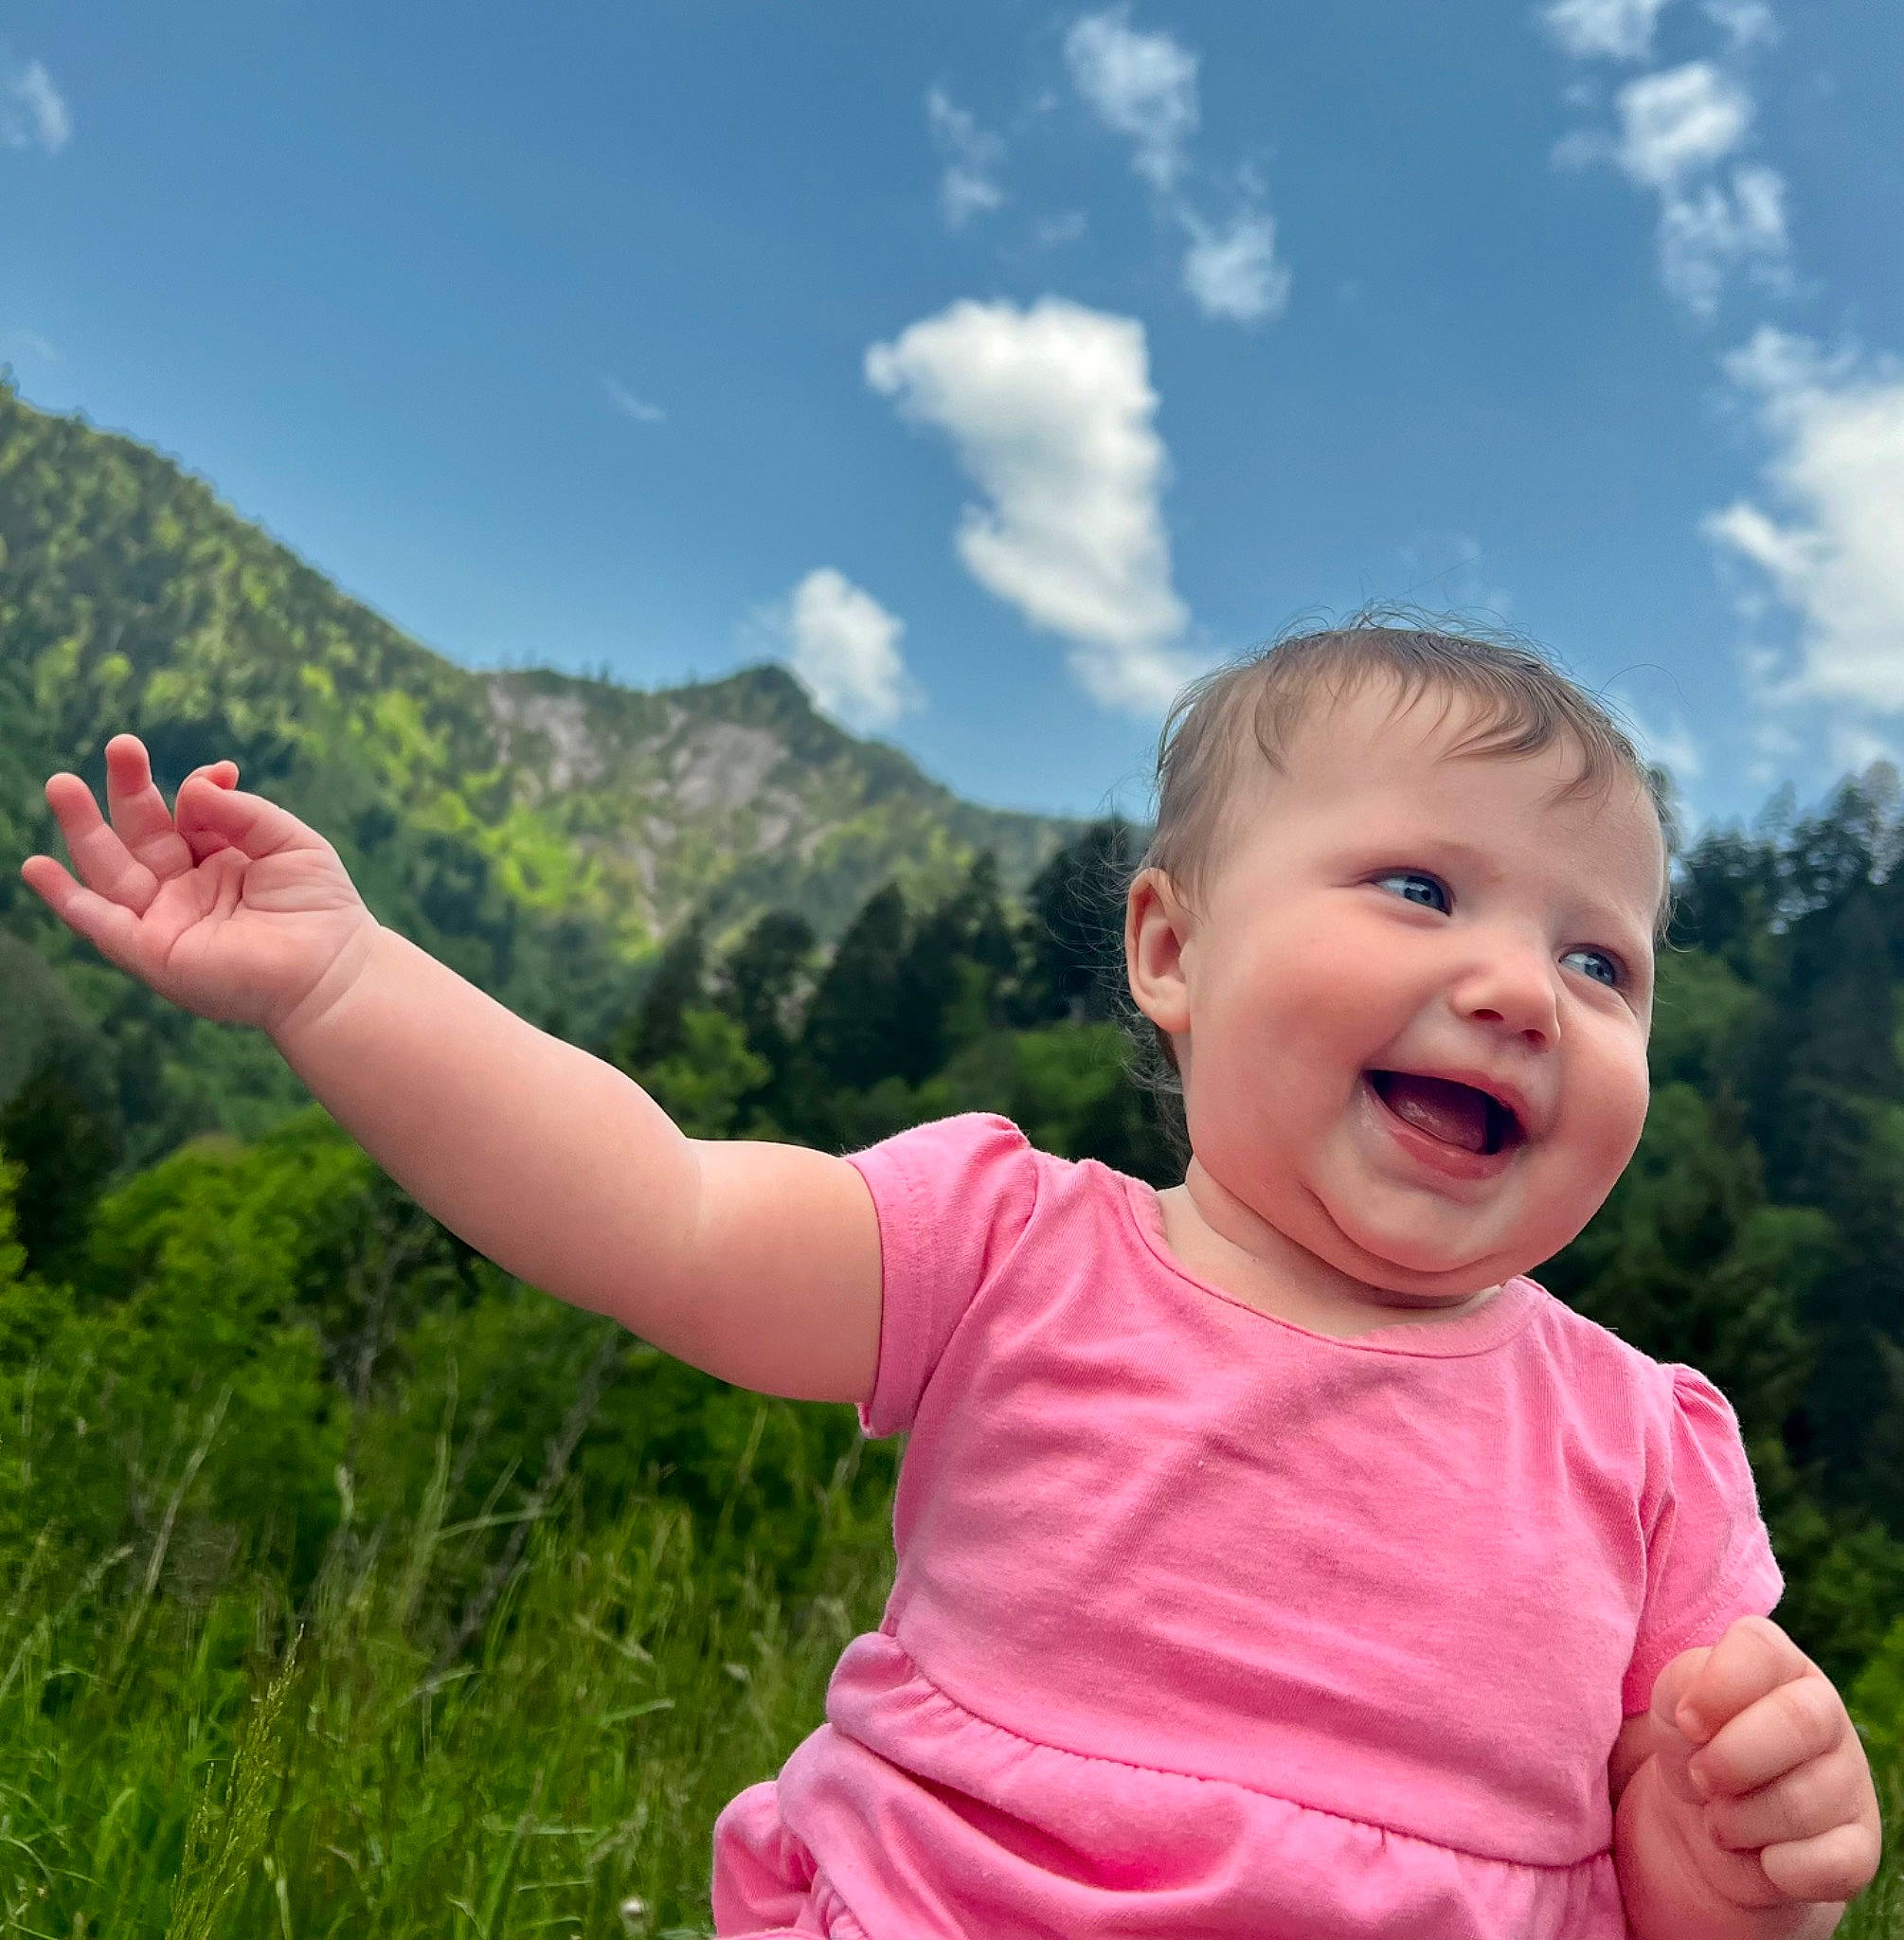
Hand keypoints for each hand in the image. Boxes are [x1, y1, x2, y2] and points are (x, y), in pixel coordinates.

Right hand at [21, 734, 377, 1034]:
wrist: (331, 970)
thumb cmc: (321, 908)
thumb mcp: (288, 841)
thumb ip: (240, 811)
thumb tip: (193, 785)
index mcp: (219, 863)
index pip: (187, 815)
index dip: (197, 789)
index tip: (221, 771)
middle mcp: (186, 890)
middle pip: (140, 834)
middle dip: (127, 790)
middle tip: (121, 745)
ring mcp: (166, 920)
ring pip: (111, 869)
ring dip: (82, 828)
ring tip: (60, 785)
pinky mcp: (152, 952)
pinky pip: (100, 923)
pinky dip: (66, 899)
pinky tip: (36, 867)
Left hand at [1618, 1615, 1880, 1936]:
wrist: (1705, 1825)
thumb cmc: (1692, 1746)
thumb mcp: (1673, 1706)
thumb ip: (1683, 1686)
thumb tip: (1698, 1715)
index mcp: (1778, 1665)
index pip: (1761, 1648)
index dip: (1718, 1686)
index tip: (1686, 1722)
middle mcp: (1824, 1714)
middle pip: (1800, 1721)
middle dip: (1731, 1759)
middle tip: (1699, 1779)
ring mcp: (1850, 1782)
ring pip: (1802, 1803)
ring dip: (1737, 1821)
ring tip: (1720, 1818)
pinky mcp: (1859, 1848)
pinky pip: (1827, 1865)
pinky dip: (1775, 1869)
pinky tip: (1760, 1857)